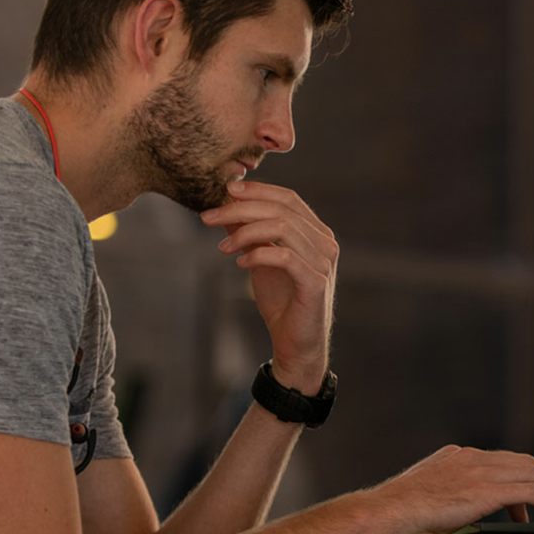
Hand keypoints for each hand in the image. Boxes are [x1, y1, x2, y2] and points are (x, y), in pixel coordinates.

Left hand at [200, 180, 336, 392]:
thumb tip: (226, 208)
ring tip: (222, 247)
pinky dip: (258, 255)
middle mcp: (325, 242)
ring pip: (282, 228)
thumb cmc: (282, 301)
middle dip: (240, 209)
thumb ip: (249, 234)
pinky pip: (285, 257)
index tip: (226, 190)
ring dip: (245, 232)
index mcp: (316, 232)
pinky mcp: (316, 282)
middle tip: (208, 217)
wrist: (295, 343)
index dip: (257, 190)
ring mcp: (323, 262)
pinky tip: (240, 263)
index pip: (288, 198)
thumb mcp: (260, 260)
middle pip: (282, 209)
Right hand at [361, 445, 533, 533]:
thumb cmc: (397, 513)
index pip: (500, 462)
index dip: (520, 479)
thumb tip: (456, 513)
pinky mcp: (486, 490)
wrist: (384, 511)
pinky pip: (531, 492)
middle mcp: (471, 457)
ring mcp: (479, 471)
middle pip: (522, 463)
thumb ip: (448, 498)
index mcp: (457, 456)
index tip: (525, 502)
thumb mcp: (427, 497)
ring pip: (532, 474)